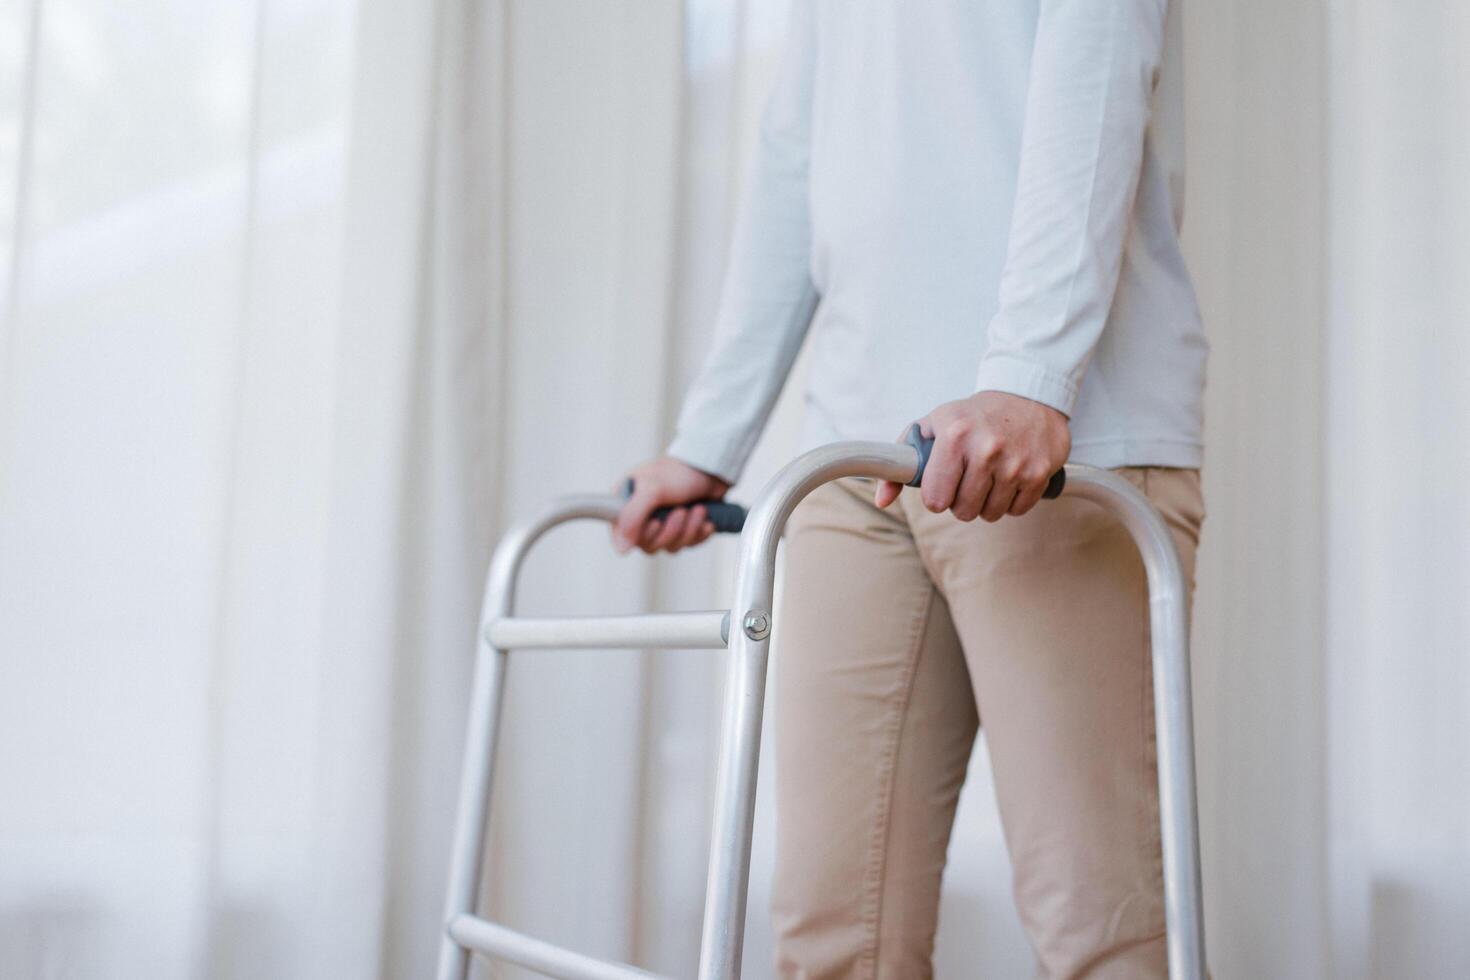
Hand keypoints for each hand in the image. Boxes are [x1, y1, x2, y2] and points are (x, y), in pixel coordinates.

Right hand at [613, 456, 729, 553]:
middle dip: (671, 531)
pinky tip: (707, 519)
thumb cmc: (678, 473)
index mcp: (626, 503)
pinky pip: (688, 544)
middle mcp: (641, 515)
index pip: (620, 534)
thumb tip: (621, 550)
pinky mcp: (684, 529)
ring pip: (671, 546)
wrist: (711, 468)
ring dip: (689, 530)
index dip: (639, 535)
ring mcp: (663, 523)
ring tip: (699, 509)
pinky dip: (700, 533)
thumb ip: (631, 517)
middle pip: (648, 545)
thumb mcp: (651, 490)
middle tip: (681, 510)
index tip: (655, 522)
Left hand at [875, 391, 1069, 521]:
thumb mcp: (932, 427)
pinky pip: (1017, 510)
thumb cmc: (972, 416)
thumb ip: (903, 463)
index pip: (935, 499)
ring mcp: (1015, 463)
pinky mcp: (1039, 473)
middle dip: (961, 501)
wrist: (1028, 396)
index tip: (942, 484)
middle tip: (967, 478)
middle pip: (963, 511)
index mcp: (954, 435)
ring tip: (989, 476)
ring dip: (986, 502)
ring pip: (990, 514)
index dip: (936, 496)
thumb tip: (881, 500)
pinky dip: (1011, 501)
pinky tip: (1009, 477)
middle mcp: (986, 449)